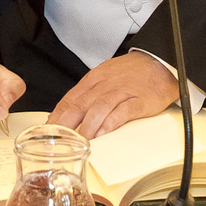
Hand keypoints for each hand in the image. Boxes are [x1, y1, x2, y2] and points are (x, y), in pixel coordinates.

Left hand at [49, 53, 178, 138]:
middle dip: (67, 124)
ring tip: (81, 142)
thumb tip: (69, 113)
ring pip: (98, 109)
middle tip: (58, 141)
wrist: (158, 63)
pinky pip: (122, 112)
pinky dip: (111, 123)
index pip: (70, 100)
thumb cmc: (130, 73)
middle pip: (80, 105)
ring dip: (88, 127)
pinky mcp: (138, 101)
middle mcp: (104, 85)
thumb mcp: (104, 78)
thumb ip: (88, 94)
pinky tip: (104, 133)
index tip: (48, 131)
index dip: (57, 117)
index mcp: (93, 80)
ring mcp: (121, 92)